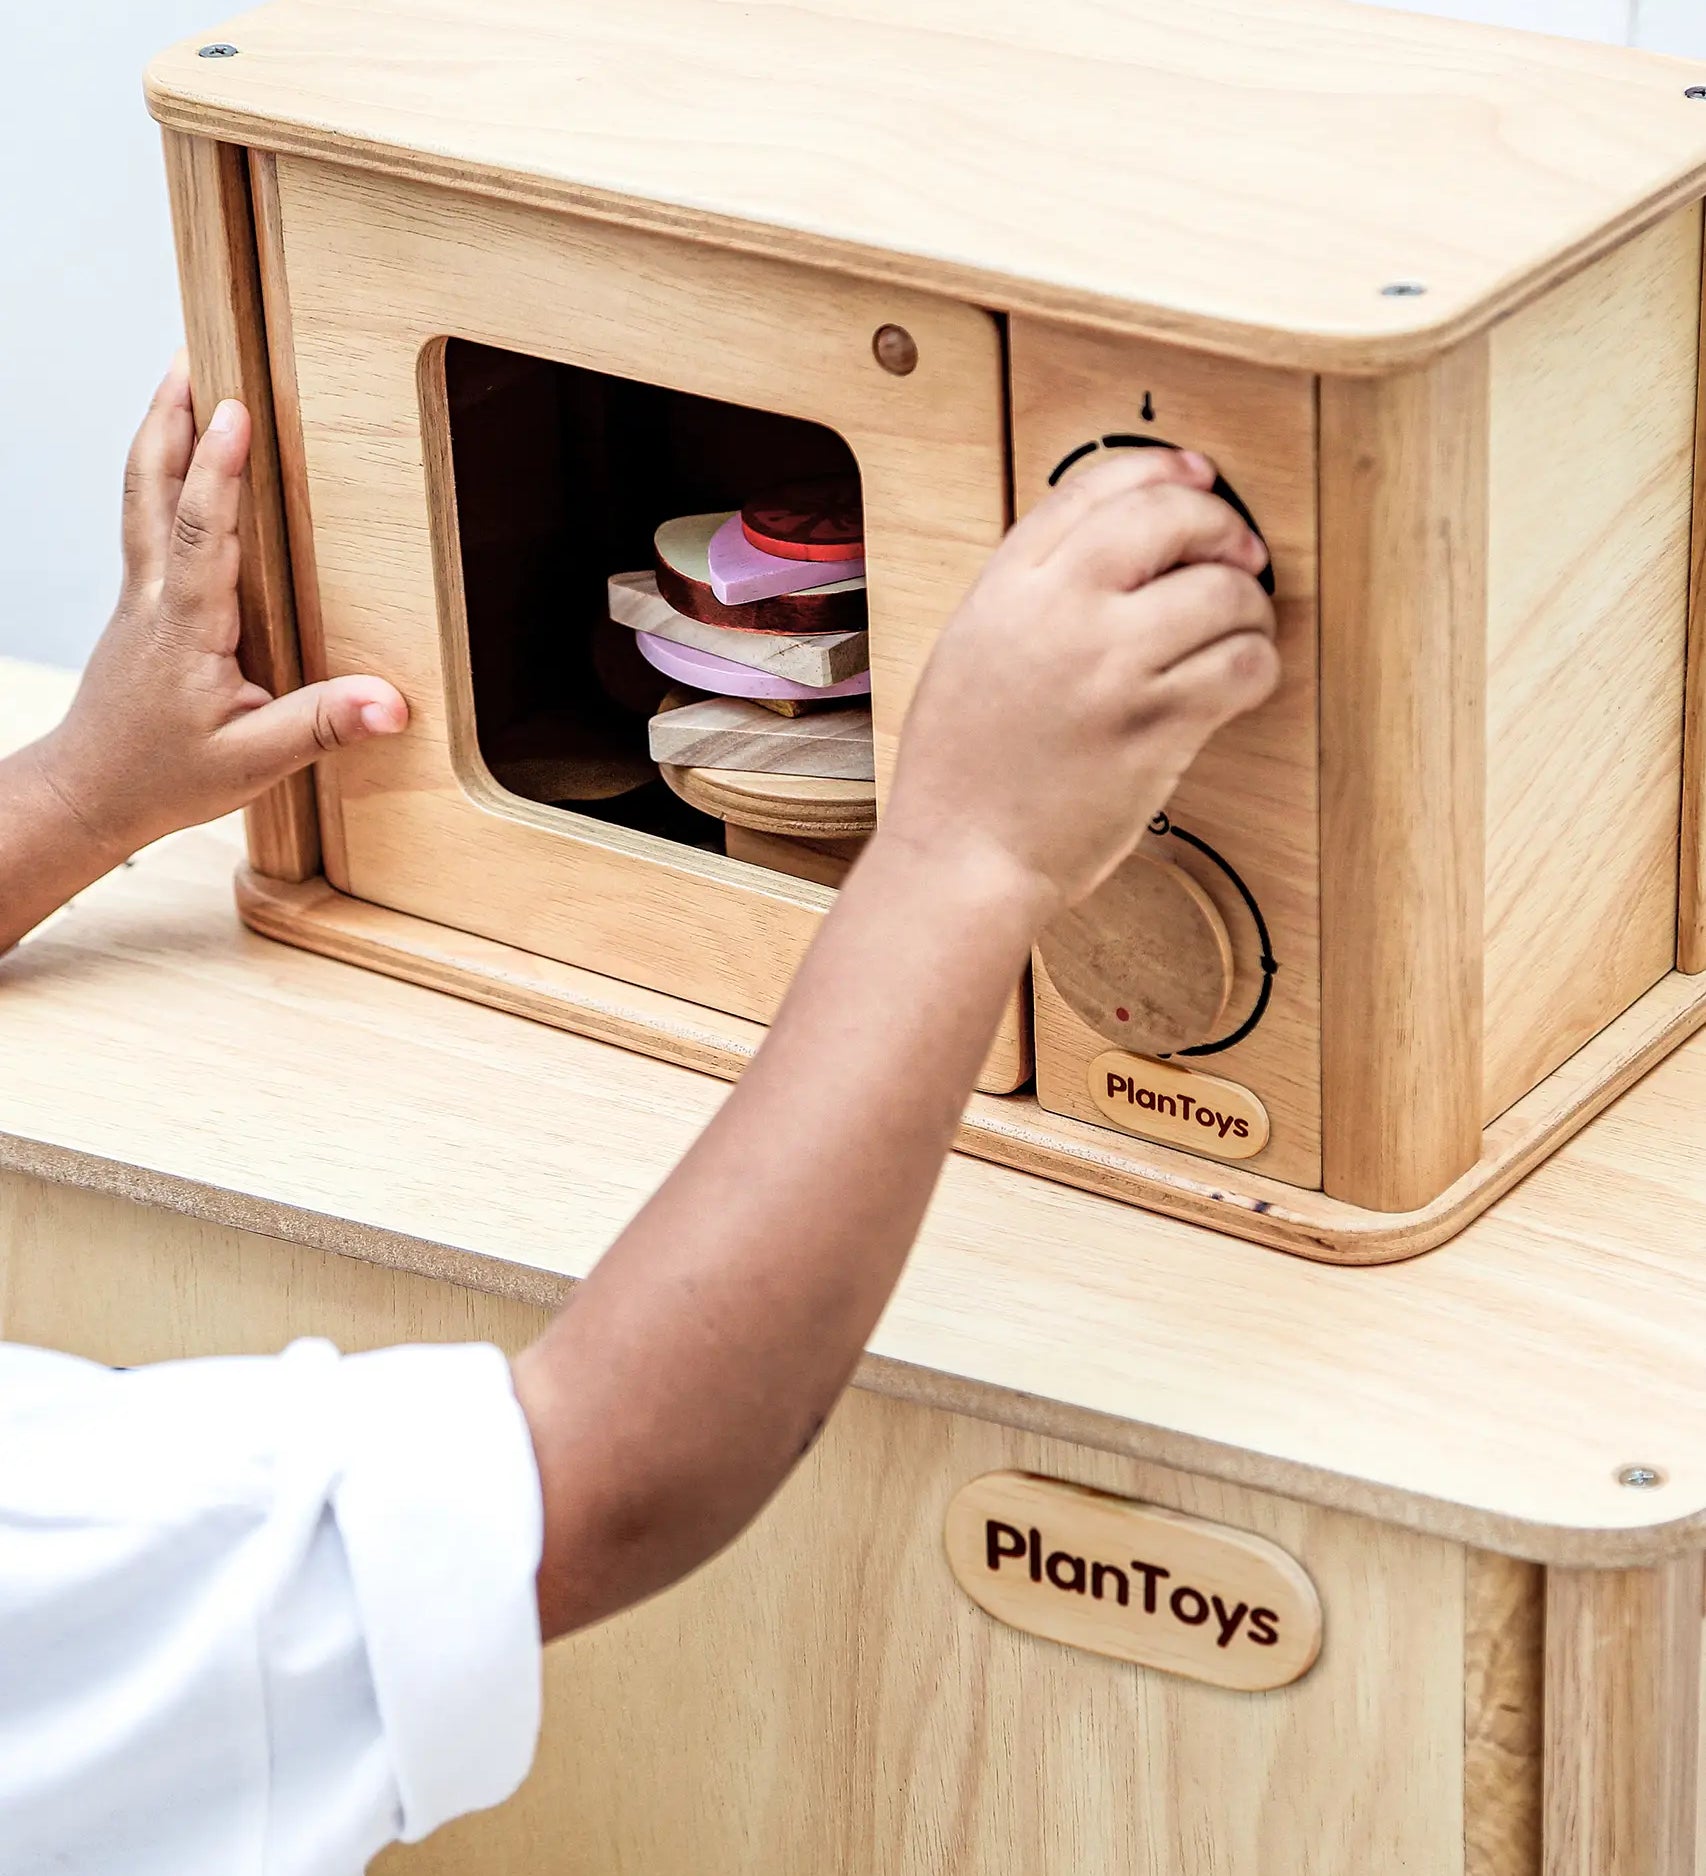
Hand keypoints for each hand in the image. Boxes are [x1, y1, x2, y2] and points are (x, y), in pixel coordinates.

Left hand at [35, 355, 406, 858]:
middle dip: (169, 419)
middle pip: (150, 489)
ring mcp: (139, 598)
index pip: (201, 534)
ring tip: (181, 380)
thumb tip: (390, 703)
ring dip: (159, 434)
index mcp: (185, 629)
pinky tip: (178, 461)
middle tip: (191, 357)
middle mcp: (153, 600)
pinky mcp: (140, 606)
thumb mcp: (251, 764)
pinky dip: (159, 473)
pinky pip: (145, 520)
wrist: (88, 795)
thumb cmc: (163, 779)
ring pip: (139, 496)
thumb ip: (320, 727)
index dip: (219, 470)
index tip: (236, 409)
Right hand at [883, 447, 1276, 914]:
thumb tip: (1120, 541)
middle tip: (1238, 550)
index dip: (1164, 468)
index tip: (1197, 479)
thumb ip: (1034, 587)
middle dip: (1221, 524)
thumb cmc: (961, 769)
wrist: (963, 856)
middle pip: (1170, 517)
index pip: (1098, 485)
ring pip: (1223, 590)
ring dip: (1249, 604)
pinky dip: (1257, 664)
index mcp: (1006, 588)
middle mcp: (1059, 614)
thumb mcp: (971, 646)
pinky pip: (1242, 665)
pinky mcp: (1156, 727)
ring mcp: (1110, 669)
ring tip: (1239, 626)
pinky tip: (1239, 678)